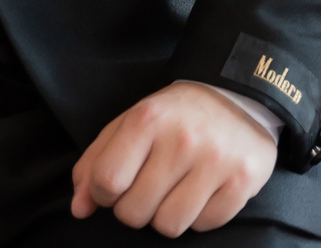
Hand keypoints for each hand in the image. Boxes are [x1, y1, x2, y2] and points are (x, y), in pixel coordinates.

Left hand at [70, 82, 277, 233]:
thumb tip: (78, 208)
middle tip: (148, 187)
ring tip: (174, 190)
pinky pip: (204, 225)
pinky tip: (201, 190)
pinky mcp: (242, 182)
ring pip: (169, 226)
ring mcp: (214, 162)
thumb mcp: (130, 122)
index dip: (103, 194)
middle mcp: (180, 140)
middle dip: (134, 208)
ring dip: (165, 216)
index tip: (114, 187)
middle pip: (135, 212)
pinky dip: (198, 216)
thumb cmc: (174, 114)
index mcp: (146, 119)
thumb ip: (97, 162)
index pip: (107, 180)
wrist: (236, 94)